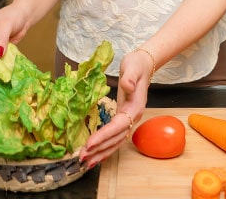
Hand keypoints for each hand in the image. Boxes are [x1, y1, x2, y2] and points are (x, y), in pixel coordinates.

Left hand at [79, 50, 152, 167]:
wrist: (143, 64)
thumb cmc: (136, 65)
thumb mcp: (132, 67)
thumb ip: (130, 78)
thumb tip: (127, 86)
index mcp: (135, 107)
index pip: (118, 125)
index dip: (104, 135)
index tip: (90, 143)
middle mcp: (133, 117)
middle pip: (116, 138)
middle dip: (100, 149)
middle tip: (82, 158)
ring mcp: (129, 119)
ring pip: (116, 141)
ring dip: (102, 152)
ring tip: (87, 161)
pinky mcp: (124, 118)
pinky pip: (115, 137)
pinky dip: (106, 147)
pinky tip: (97, 154)